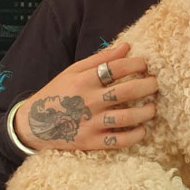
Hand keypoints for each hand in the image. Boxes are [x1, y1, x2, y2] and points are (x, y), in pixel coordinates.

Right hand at [13, 42, 156, 151]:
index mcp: (84, 80)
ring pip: (126, 117)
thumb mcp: (73, 71)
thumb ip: (100, 59)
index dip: (136, 64)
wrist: (33, 125)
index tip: (145, 65)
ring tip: (153, 107)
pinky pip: (118, 141)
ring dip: (145, 112)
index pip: (116, 68)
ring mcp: (90, 123)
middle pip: (126, 91)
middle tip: (156, 84)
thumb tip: (126, 46)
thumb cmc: (57, 93)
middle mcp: (89, 101)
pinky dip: (134, 136)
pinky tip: (142, 129)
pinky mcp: (91, 142)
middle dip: (147, 86)